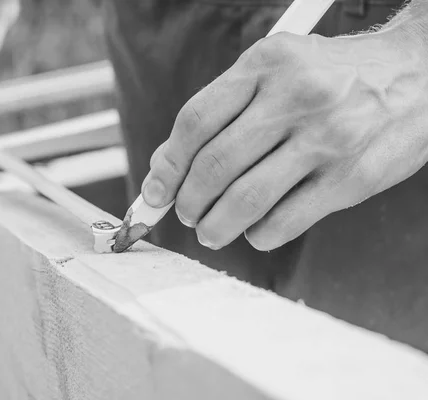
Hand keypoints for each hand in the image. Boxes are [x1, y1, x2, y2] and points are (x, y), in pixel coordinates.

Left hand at [143, 30, 427, 250]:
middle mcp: (296, 97)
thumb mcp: (276, 73)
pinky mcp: (352, 177)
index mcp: (267, 63)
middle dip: (188, 201)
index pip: (196, 121)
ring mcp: (327, 138)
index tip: (156, 190)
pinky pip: (285, 221)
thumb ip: (223, 112)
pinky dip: (258, 234)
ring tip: (209, 232)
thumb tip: (166, 164)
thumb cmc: (334, 77)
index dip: (168, 164)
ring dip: (215, 226)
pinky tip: (255, 230)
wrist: (418, 76)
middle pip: (215, 165)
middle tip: (185, 213)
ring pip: (245, 199)